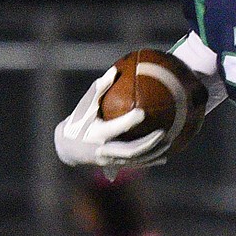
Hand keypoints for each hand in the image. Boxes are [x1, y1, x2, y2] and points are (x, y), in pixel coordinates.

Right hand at [54, 67, 169, 176]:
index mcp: (97, 133)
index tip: (143, 112)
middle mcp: (104, 149)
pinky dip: (150, 161)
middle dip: (148, 142)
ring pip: (135, 160)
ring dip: (153, 153)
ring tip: (169, 142)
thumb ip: (98, 89)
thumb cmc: (77, 122)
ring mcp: (110, 159)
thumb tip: (114, 70)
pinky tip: (165, 157)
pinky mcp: (114, 165)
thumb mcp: (84, 106)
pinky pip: (135, 165)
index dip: (129, 121)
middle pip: (130, 150)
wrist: (66, 149)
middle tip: (163, 132)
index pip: (115, 128)